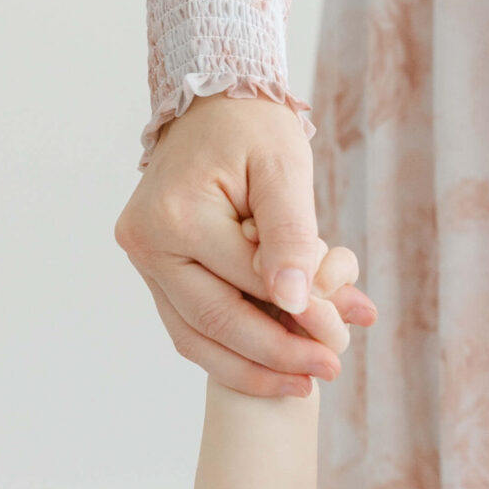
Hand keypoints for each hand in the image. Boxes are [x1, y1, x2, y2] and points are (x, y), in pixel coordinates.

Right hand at [114, 94, 378, 397]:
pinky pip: (189, 327)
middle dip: (277, 355)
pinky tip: (271, 370)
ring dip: (250, 369)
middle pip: (216, 322)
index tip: (345, 335)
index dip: (300, 316)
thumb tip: (294, 303)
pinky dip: (229, 354)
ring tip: (303, 383)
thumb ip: (291, 234)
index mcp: (175, 215)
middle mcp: (147, 242)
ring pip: (196, 338)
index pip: (248, 284)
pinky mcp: (153, 271)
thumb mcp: (284, 170)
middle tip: (331, 371)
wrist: (213, 105)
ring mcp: (143, 260)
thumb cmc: (253, 131)